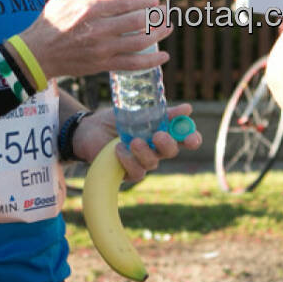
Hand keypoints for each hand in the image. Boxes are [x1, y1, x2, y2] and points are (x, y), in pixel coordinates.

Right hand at [19, 0, 171, 79]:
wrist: (37, 53)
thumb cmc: (52, 20)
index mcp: (90, 9)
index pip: (127, 3)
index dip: (146, 0)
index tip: (155, 0)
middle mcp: (98, 30)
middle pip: (138, 22)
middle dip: (157, 16)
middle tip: (165, 12)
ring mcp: (102, 50)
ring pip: (139, 42)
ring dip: (159, 35)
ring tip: (168, 28)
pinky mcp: (103, 66)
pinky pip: (132, 65)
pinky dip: (151, 62)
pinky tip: (163, 57)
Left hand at [72, 103, 203, 181]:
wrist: (90, 129)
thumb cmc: (115, 119)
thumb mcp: (138, 111)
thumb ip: (161, 112)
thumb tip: (187, 109)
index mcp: (162, 132)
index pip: (184, 138)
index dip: (191, 139)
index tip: (192, 137)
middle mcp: (156, 149)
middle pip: (172, 152)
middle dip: (168, 144)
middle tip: (159, 135)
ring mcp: (143, 162)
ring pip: (153, 163)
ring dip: (145, 152)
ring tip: (133, 141)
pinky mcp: (129, 173)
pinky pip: (137, 172)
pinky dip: (128, 159)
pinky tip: (118, 149)